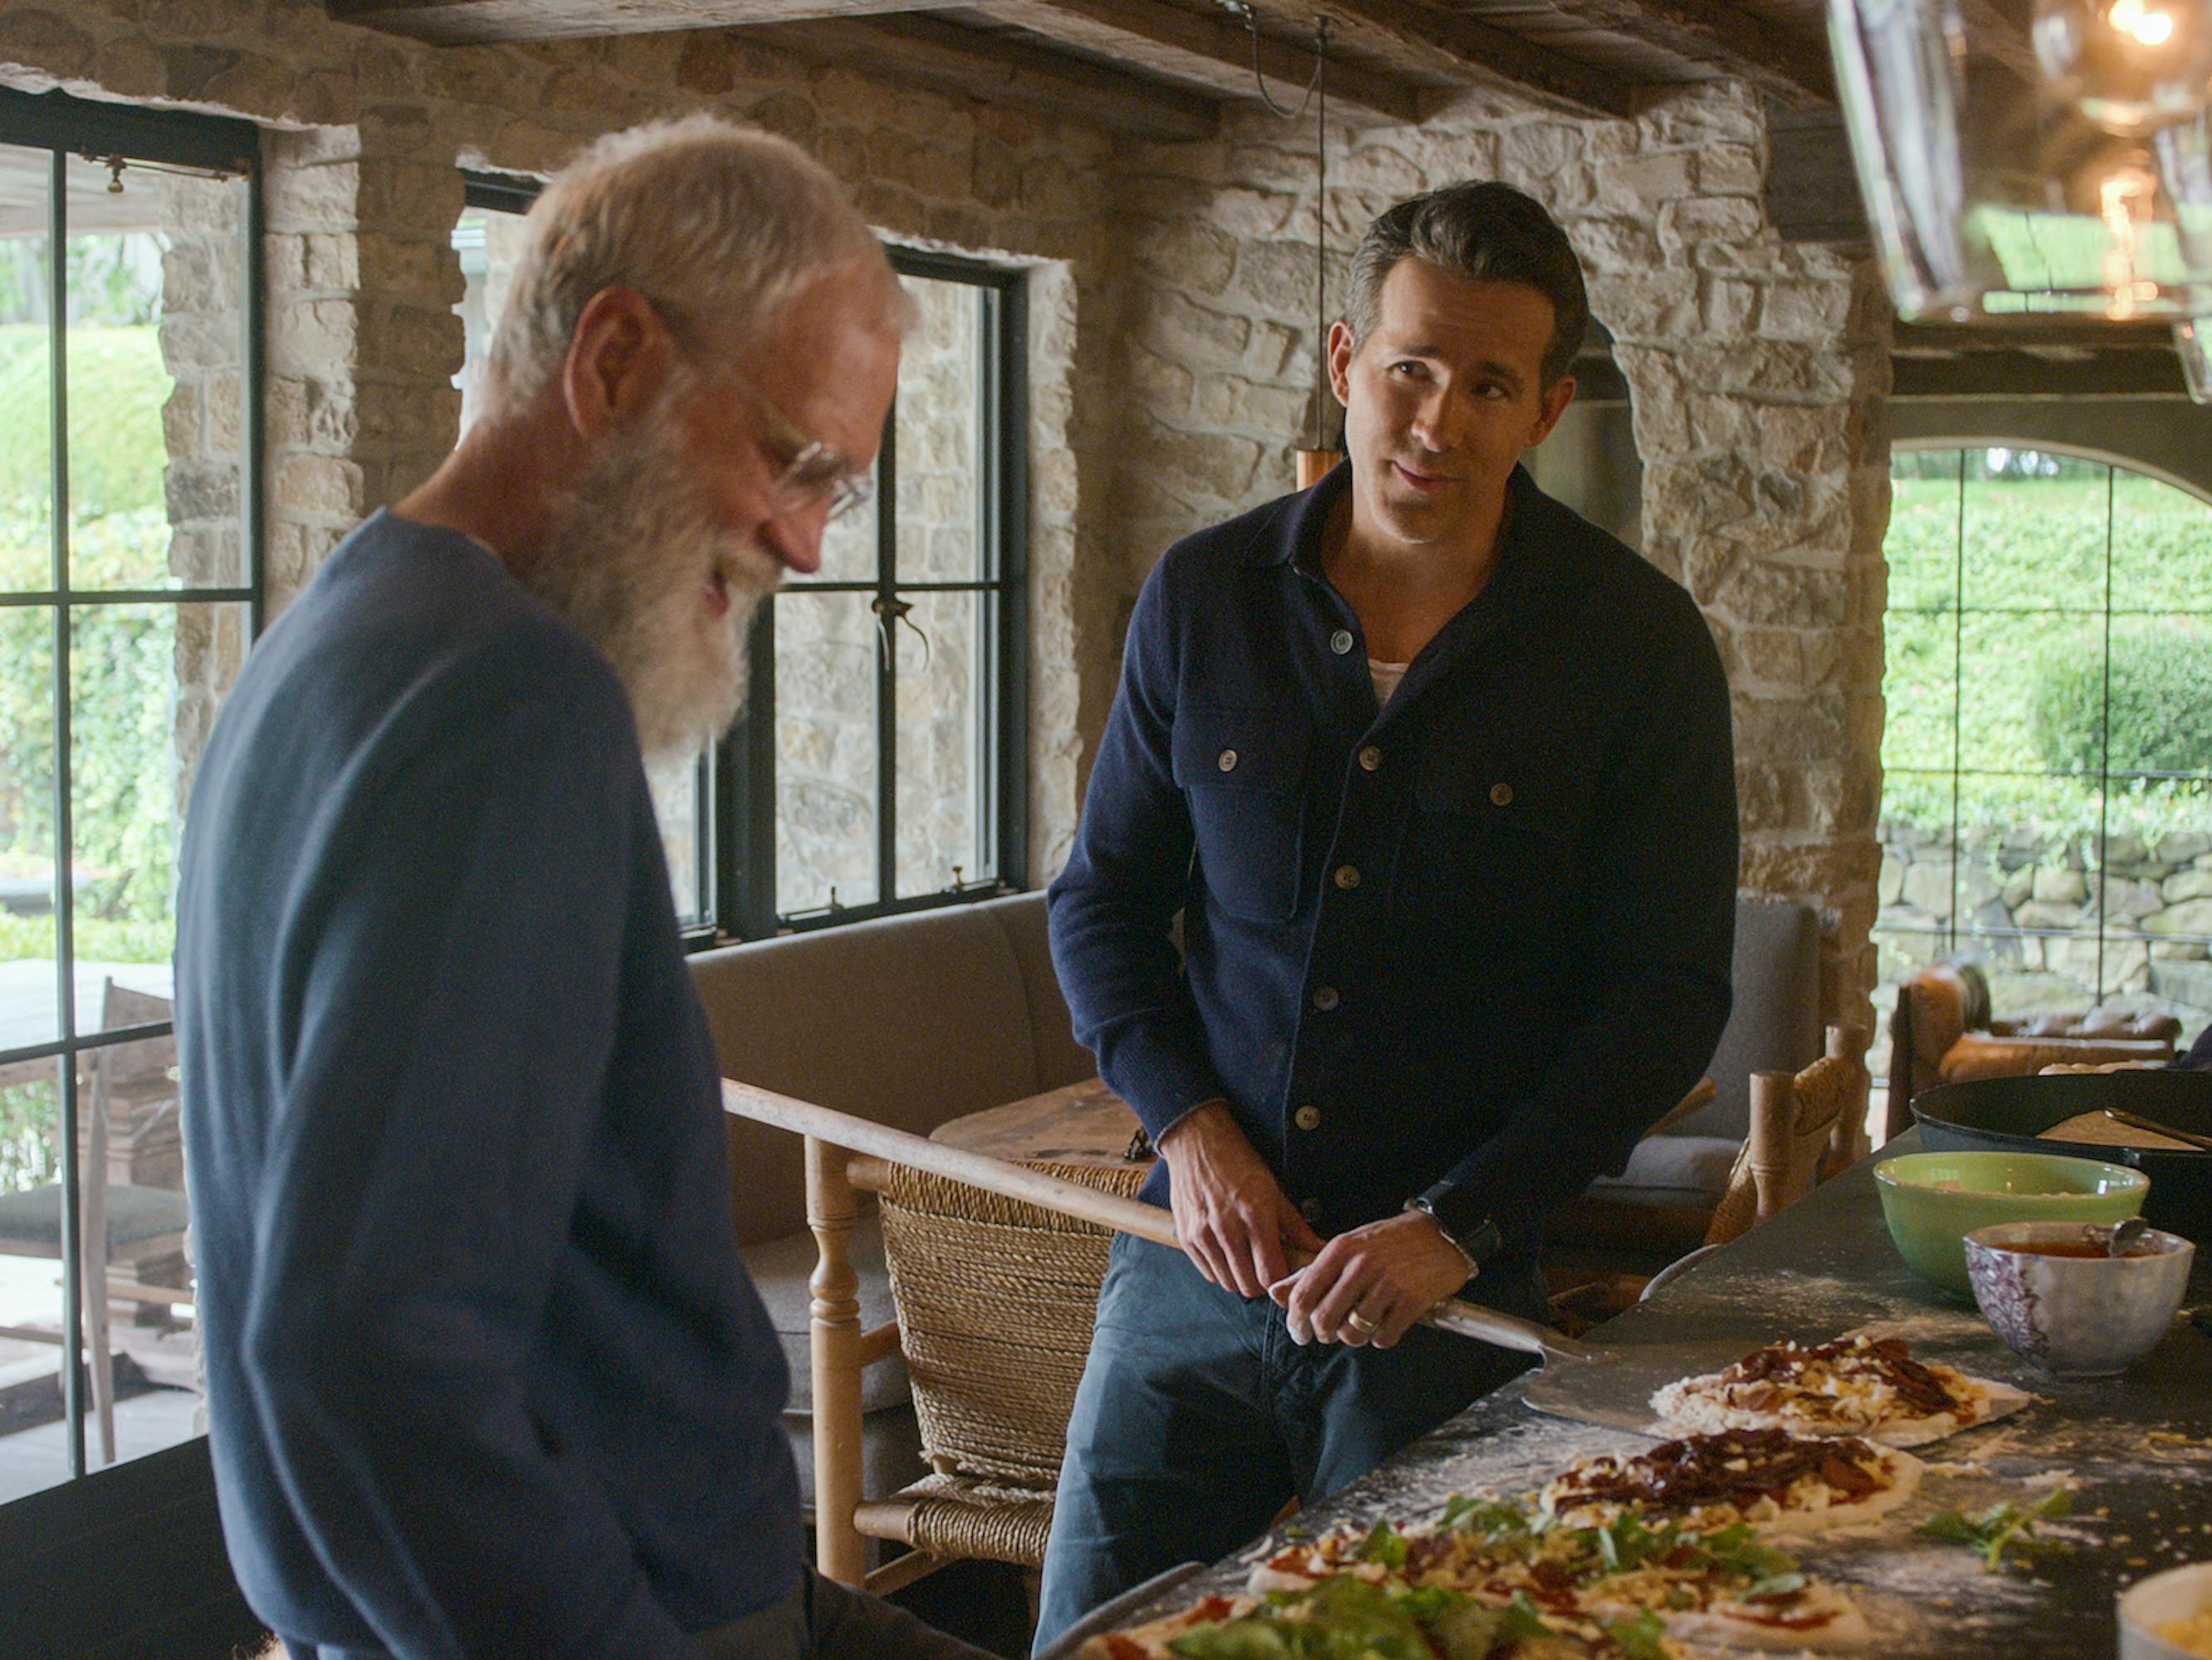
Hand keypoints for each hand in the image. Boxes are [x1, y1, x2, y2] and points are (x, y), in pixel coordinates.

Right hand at [1157, 1101, 1325, 1297]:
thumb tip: (1319, 1250)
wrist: (1198, 1142)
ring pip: (1228, 1283)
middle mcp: (1227, 1228)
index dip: (1282, 1281)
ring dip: (1241, 1278)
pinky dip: (1221, 1270)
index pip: (1271, 1275)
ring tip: (1247, 1260)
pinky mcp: (1186, 1236)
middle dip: (1262, 1283)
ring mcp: (1203, 1234)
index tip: (1286, 1273)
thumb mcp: (1274, 1190)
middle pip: (1249, 1285)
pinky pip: (1208, 1272)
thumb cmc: (1241, 1164)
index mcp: (1255, 1215)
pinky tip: (1228, 1253)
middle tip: (1267, 1268)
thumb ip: (1296, 1227)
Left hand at [1269, 1210, 1472, 1348]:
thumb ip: (1311, 1272)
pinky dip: (1381, 1338)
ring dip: (1354, 1337)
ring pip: (1353, 1333)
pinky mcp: (1411, 1301)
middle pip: (1324, 1320)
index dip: (1295, 1322)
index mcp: (1340, 1250)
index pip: (1304, 1295)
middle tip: (1330, 1335)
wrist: (1442, 1234)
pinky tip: (1386, 1322)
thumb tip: (1276, 1293)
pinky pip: (1384, 1337)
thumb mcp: (1348, 1247)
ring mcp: (1388, 1284)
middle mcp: (1361, 1266)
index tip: (1299, 1333)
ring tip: (1361, 1324)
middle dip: (1323, 1335)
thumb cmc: (1391, 1242)